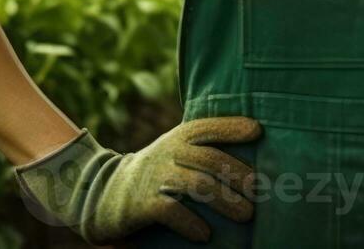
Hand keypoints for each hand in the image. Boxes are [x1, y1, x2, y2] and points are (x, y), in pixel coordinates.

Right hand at [14, 117, 262, 243]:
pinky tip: (205, 235)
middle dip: (237, 173)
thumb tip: (252, 159)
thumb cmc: (157, 172)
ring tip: (246, 214)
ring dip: (225, 200)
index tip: (258, 131)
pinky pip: (171, 211)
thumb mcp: (176, 151)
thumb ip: (205, 149)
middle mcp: (169, 152)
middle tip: (259, 189)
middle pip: (209, 158)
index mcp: (179, 137)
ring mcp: (156, 177)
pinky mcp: (142, 204)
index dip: (232, 127)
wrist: (104, 193)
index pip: (208, 127)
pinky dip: (191, 223)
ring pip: (196, 185)